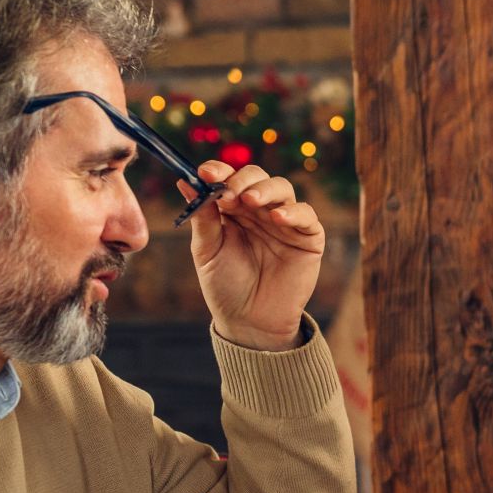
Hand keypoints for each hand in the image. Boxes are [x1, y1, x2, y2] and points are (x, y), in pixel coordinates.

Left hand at [186, 159, 324, 348]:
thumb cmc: (226, 286)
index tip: (205, 173)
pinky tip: (277, 218)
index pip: (228, 179)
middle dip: (241, 180)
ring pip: (282, 188)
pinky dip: (293, 212)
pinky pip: (306, 215)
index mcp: (233, 209)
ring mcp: (285, 222)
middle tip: (228, 192)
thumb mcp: (207, 251)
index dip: (219, 171)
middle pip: (256, 177)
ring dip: (265, 189)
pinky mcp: (308, 237)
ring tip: (250, 200)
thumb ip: (203, 218)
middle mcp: (259, 210)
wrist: (250, 322)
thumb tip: (184, 181)